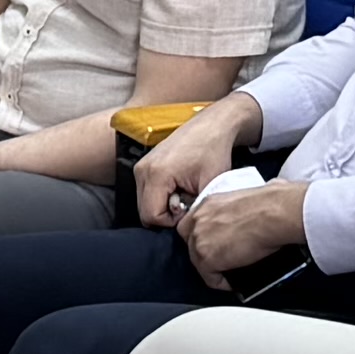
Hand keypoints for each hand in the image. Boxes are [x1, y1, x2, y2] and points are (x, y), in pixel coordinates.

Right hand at [125, 101, 254, 226]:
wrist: (211, 126)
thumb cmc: (213, 152)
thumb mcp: (209, 185)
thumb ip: (194, 210)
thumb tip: (184, 227)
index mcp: (156, 174)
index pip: (151, 217)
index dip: (171, 222)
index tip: (189, 211)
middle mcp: (142, 170)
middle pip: (144, 212)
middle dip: (166, 215)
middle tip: (188, 204)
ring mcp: (141, 166)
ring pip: (144, 203)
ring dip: (163, 206)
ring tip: (184, 194)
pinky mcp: (144, 165)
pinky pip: (146, 192)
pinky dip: (160, 196)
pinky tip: (178, 187)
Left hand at [176, 177, 310, 277]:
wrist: (274, 213)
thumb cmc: (270, 204)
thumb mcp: (242, 201)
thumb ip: (232, 212)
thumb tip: (243, 220)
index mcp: (207, 204)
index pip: (192, 224)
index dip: (203, 238)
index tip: (214, 245)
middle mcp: (198, 220)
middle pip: (191, 243)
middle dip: (204, 252)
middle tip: (222, 260)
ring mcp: (199, 239)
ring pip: (198, 261)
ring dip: (213, 268)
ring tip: (229, 272)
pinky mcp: (207, 258)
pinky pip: (210, 278)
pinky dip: (222, 282)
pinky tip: (234, 282)